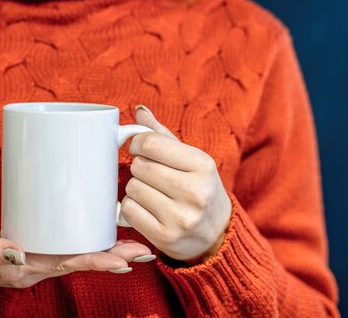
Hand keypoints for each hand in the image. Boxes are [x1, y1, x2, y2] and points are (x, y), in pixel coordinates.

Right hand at [0, 221, 153, 290]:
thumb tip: (19, 253)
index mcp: (21, 270)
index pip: (66, 265)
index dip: (96, 261)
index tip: (124, 260)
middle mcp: (32, 267)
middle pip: (79, 261)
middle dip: (112, 257)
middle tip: (143, 251)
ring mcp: (31, 259)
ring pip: (74, 255)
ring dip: (104, 250)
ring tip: (133, 245)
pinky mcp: (28, 246)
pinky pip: (61, 246)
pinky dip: (82, 241)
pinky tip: (95, 233)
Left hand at [119, 105, 231, 262]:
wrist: (218, 234)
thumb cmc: (199, 190)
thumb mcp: (191, 160)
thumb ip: (162, 135)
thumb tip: (139, 110)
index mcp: (203, 165)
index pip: (151, 143)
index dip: (138, 144)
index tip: (140, 150)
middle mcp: (195, 192)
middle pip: (139, 167)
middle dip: (138, 168)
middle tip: (151, 176)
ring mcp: (181, 217)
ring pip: (132, 189)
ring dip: (135, 189)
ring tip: (152, 194)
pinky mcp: (166, 237)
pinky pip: (128, 211)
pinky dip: (131, 208)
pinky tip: (146, 210)